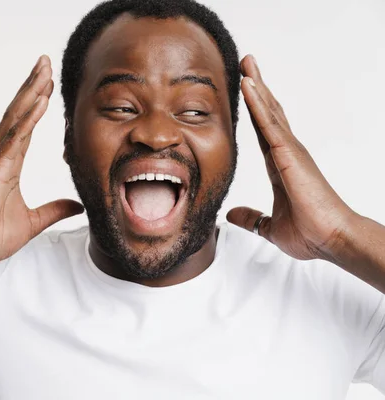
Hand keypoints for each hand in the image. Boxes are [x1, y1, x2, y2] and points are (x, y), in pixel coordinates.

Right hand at [0, 55, 83, 266]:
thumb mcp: (34, 222)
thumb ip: (54, 211)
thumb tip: (77, 207)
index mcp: (10, 164)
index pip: (26, 126)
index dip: (37, 103)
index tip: (50, 84)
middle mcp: (1, 156)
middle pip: (19, 113)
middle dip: (33, 86)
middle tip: (45, 62)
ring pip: (15, 119)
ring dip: (30, 93)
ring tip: (43, 70)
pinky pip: (13, 140)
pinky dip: (27, 120)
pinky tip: (39, 102)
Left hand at [226, 55, 356, 260]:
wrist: (330, 241)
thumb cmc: (310, 234)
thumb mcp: (270, 226)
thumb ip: (252, 218)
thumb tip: (231, 215)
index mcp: (280, 165)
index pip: (262, 131)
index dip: (254, 110)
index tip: (245, 91)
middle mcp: (286, 152)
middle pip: (268, 113)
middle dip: (257, 88)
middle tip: (246, 64)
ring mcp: (290, 151)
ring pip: (269, 112)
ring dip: (256, 87)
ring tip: (246, 64)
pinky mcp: (291, 154)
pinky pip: (269, 124)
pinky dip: (257, 104)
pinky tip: (248, 86)